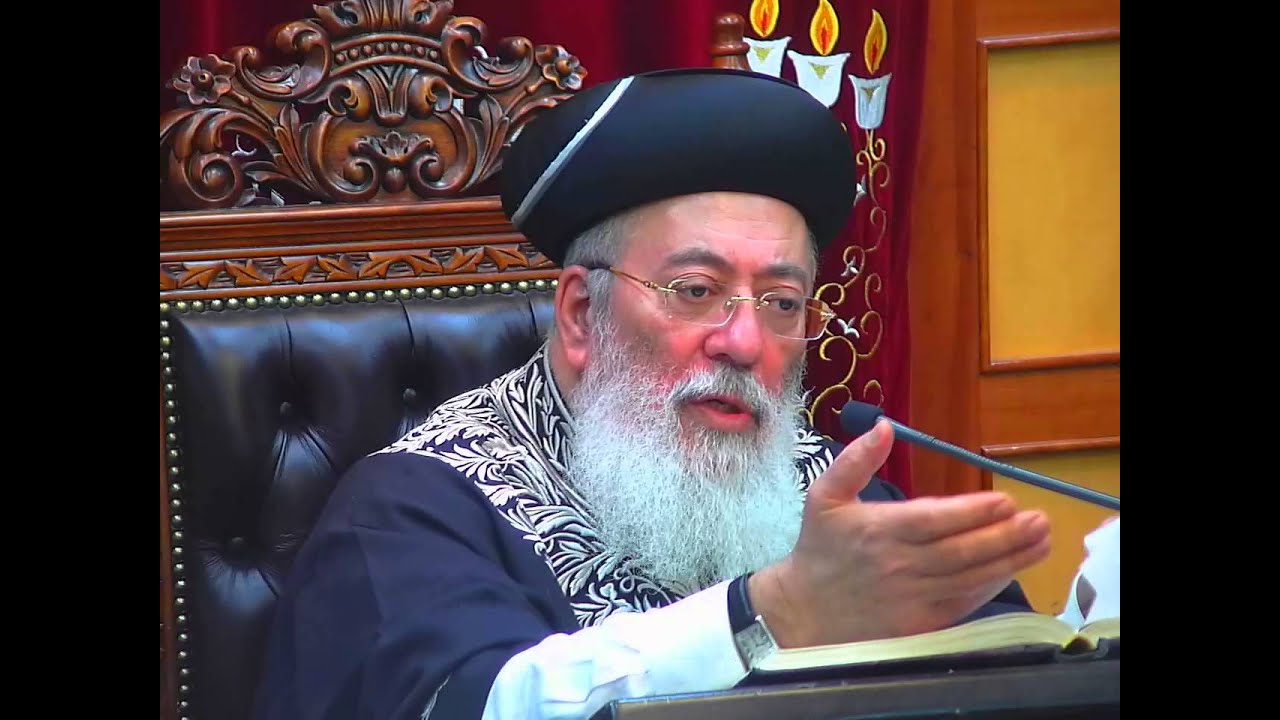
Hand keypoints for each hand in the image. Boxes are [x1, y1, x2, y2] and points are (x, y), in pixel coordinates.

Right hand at [751, 420, 1050, 646]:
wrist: (804, 610)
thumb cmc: (820, 547)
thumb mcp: (825, 495)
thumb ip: (855, 460)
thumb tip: (885, 426)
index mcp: (877, 530)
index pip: (934, 520)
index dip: (973, 513)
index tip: (1006, 501)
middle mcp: (898, 565)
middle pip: (961, 551)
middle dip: (1005, 536)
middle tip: (1039, 520)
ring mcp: (911, 598)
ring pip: (969, 578)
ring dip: (1009, 560)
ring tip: (1041, 542)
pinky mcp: (920, 623)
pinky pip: (962, 603)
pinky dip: (989, 587)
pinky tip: (1010, 570)